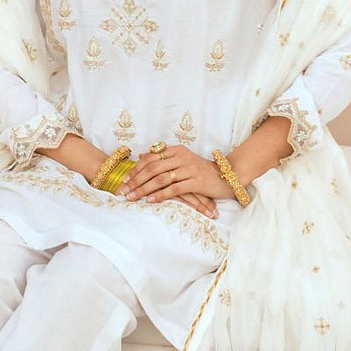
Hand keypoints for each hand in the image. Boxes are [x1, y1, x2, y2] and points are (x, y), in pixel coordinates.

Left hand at [118, 145, 238, 216]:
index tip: (124, 180)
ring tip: (133, 197)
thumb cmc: (201, 171)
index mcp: (177, 150)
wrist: (226, 176)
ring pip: (160, 179)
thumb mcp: (182, 161)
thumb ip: (164, 158)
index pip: (150, 158)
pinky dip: (160, 195)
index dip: (136, 169)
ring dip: (144, 189)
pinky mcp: (196, 182)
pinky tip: (150, 200)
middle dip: (135, 181)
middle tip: (123, 191)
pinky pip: (174, 189)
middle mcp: (182, 157)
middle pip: (152, 168)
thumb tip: (142, 156)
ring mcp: (189, 169)